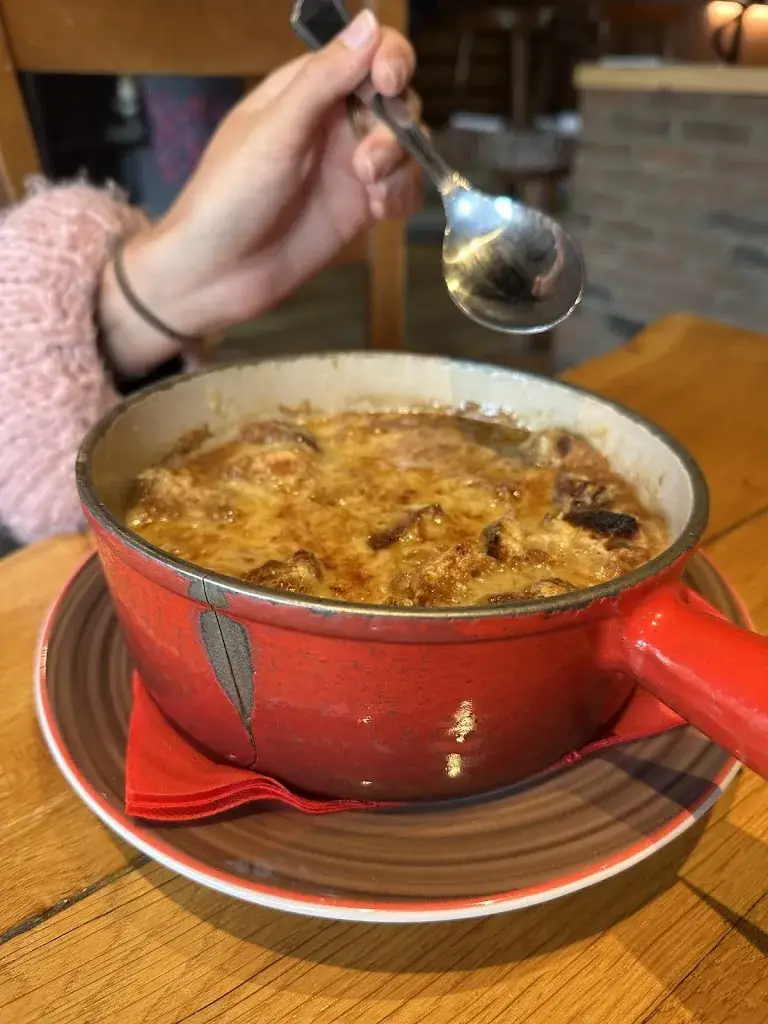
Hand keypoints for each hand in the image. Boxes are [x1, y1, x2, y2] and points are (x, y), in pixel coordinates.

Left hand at [107, 10, 421, 370]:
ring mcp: (349, 167)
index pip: (366, 53)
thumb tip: (369, 23)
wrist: (216, 275)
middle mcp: (333, 123)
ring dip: (400, 163)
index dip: (389, 60)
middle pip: (396, 101)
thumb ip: (322, 80)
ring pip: (405, 147)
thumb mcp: (274, 132)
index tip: (387, 83)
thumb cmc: (228, 197)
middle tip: (367, 162)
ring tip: (369, 188)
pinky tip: (378, 210)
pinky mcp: (360, 209)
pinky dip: (401, 195)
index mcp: (306, 90)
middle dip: (394, 126)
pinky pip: (402, 189)